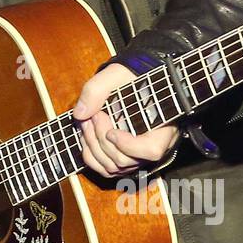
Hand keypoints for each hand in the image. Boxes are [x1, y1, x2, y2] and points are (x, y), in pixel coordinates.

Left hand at [71, 63, 179, 178]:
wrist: (132, 79)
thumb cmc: (130, 76)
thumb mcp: (116, 73)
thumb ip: (96, 89)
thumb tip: (80, 114)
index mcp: (162, 126)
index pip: (152, 150)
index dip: (129, 146)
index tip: (111, 132)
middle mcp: (152, 145)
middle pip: (125, 160)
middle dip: (101, 139)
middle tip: (92, 116)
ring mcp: (137, 154)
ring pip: (113, 167)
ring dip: (92, 146)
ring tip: (87, 122)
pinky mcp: (123, 156)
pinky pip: (106, 169)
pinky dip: (90, 155)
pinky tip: (86, 136)